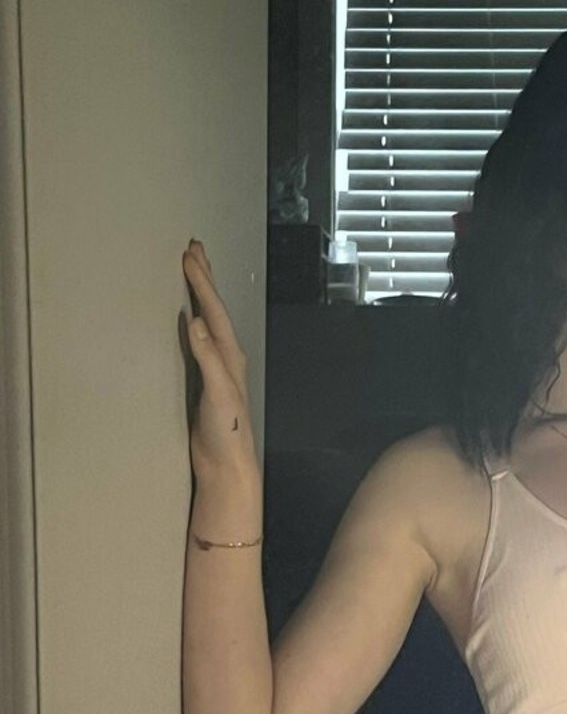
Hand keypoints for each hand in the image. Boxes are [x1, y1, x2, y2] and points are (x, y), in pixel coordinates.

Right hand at [180, 240, 257, 479]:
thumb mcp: (218, 394)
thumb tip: (197, 322)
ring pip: (210, 321)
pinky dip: (195, 322)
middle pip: (215, 309)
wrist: (228, 464)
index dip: (202, 283)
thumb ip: (209, 359)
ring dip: (202, 296)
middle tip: (194, 249)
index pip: (214, 311)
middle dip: (205, 279)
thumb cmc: (227, 432)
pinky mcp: (207, 381)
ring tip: (193, 273)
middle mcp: (227, 358)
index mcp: (230, 357)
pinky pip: (201, 340)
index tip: (190, 256)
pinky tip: (189, 322)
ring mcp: (218, 369)